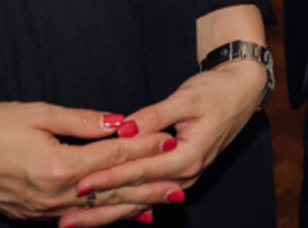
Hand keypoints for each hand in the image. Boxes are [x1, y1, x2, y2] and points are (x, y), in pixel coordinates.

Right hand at [0, 100, 163, 220]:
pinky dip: (102, 217)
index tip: (169, 140)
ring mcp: (44, 210)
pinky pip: (76, 219)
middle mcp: (56, 195)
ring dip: (131, 207)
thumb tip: (118, 122)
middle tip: (180, 183)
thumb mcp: (39, 114)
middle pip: (112, 191)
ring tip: (161, 203)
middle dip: (148, 186)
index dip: (144, 147)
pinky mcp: (33, 216)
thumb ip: (82, 121)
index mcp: (60, 166)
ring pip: (98, 211)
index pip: (113, 156)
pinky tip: (120, 215)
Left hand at [62, 61, 268, 226]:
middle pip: (136, 196)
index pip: (139, 171)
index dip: (108, 177)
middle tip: (66, 218)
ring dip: (106, 213)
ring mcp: (182, 178)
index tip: (80, 184)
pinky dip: (121, 205)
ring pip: (139, 201)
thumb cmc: (215, 91)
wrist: (241, 92)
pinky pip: (146, 195)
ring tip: (73, 221)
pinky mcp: (176, 175)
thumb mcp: (185, 98)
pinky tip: (100, 214)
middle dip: (99, 208)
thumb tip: (123, 130)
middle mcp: (186, 174)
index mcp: (187, 157)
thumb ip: (152, 117)